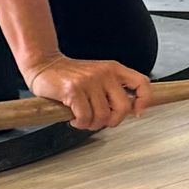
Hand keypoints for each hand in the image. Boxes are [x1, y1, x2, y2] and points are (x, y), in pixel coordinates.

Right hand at [26, 54, 151, 131]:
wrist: (43, 65)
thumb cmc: (71, 75)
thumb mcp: (98, 75)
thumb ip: (112, 89)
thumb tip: (128, 110)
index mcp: (114, 69)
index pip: (141, 82)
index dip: (144, 100)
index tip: (138, 112)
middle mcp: (105, 73)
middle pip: (123, 107)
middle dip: (112, 121)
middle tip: (101, 121)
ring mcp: (89, 81)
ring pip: (102, 116)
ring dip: (92, 124)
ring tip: (83, 118)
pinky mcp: (73, 90)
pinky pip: (85, 117)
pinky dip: (80, 123)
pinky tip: (74, 118)